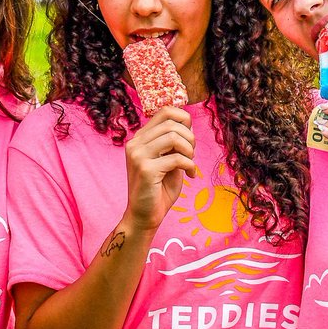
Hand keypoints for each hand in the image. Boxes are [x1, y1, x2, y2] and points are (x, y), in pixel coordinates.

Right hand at [123, 107, 196, 232]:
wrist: (144, 216)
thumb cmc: (159, 189)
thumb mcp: (168, 159)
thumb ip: (173, 142)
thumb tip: (187, 123)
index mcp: (140, 138)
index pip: (164, 112)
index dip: (184, 119)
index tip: (190, 138)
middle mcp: (135, 143)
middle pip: (171, 123)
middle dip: (190, 137)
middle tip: (192, 154)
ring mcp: (138, 155)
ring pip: (173, 137)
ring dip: (189, 150)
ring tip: (190, 163)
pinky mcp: (145, 169)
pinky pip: (177, 158)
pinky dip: (189, 165)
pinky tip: (190, 175)